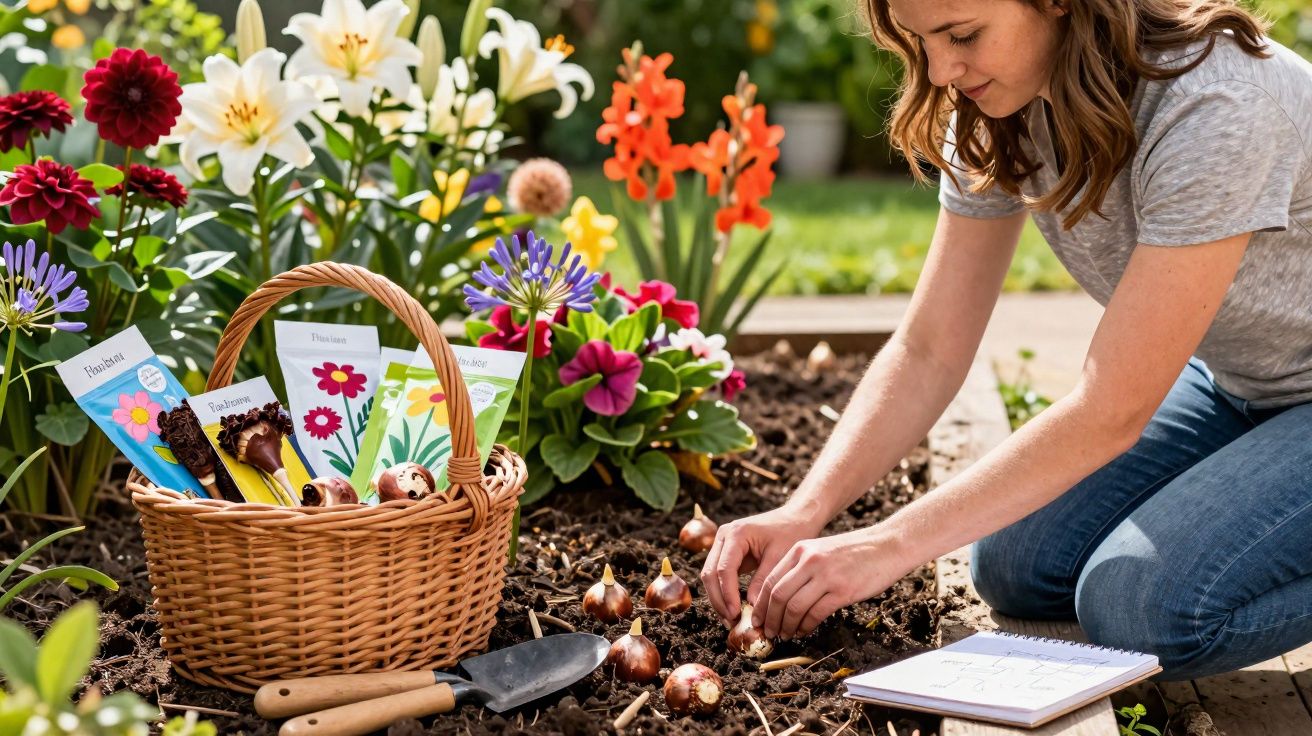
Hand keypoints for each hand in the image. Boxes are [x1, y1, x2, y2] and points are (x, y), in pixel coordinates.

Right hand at [699, 504, 822, 624]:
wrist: (795, 518)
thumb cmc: (790, 532)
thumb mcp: (779, 557)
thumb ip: (764, 581)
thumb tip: (753, 607)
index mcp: (736, 533)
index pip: (724, 569)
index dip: (727, 594)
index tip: (736, 614)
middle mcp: (724, 536)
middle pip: (710, 573)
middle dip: (718, 600)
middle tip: (731, 621)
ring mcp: (722, 544)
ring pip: (710, 576)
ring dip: (718, 599)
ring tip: (730, 620)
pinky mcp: (726, 552)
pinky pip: (718, 576)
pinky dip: (723, 593)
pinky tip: (733, 609)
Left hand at [751, 527, 908, 639]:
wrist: (888, 545)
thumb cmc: (855, 551)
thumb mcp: (821, 550)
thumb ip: (801, 568)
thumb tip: (781, 597)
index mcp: (800, 549)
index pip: (771, 580)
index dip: (761, 604)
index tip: (758, 619)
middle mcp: (809, 560)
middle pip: (778, 596)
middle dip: (770, 619)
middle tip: (769, 632)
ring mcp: (826, 575)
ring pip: (794, 607)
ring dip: (787, 626)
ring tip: (786, 635)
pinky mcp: (842, 590)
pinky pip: (815, 614)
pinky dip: (806, 626)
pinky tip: (805, 631)